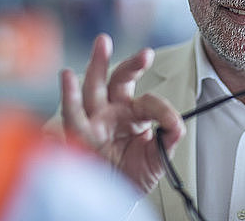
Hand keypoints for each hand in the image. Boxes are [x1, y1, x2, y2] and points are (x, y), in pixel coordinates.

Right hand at [60, 33, 184, 192]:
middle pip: (119, 80)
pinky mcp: (79, 136)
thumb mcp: (157, 158)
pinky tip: (67, 77)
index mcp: (133, 113)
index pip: (148, 102)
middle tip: (144, 54)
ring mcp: (94, 121)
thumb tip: (177, 124)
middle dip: (131, 65)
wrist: (114, 198)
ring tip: (102, 45)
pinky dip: (69, 96)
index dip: (162, 110)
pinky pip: (72, 116)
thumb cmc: (133, 174)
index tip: (172, 122)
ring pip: (93, 88)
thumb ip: (168, 138)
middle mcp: (112, 111)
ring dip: (97, 68)